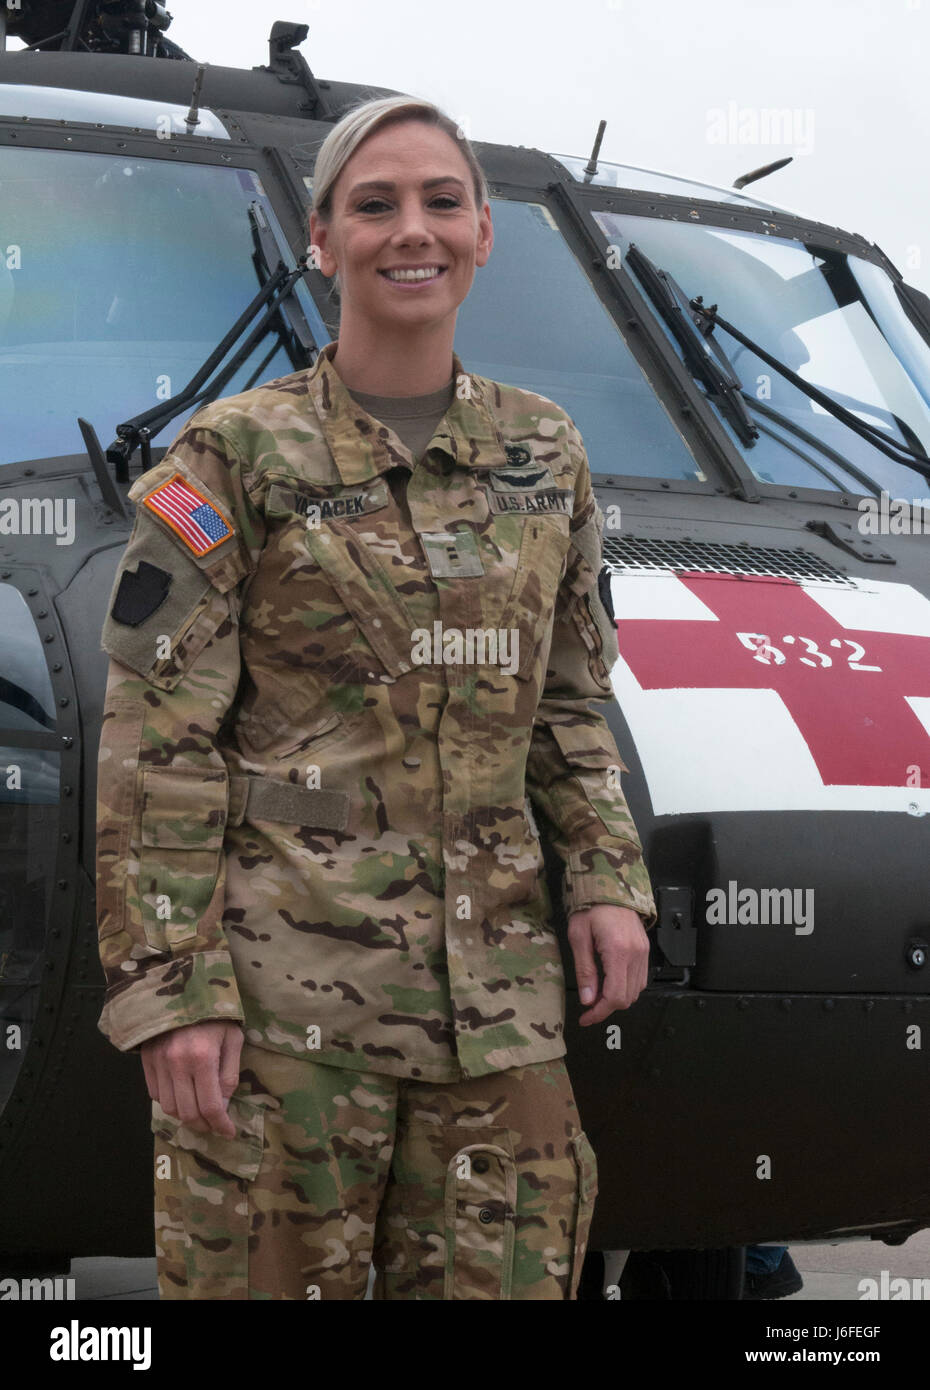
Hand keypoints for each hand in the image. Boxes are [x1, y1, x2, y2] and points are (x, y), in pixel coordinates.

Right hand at [140, 1020, 243, 1136]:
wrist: (182, 989)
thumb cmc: (214, 1015)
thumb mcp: (232, 1040)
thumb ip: (229, 1075)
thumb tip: (222, 1107)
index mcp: (203, 1058)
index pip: (210, 1106)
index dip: (220, 1125)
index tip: (228, 1132)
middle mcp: (177, 1064)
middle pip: (187, 1113)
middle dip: (204, 1125)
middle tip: (214, 1124)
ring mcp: (158, 1063)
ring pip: (169, 1108)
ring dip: (185, 1117)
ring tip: (199, 1112)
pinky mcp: (146, 1060)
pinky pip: (155, 1094)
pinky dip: (170, 1102)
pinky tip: (182, 1095)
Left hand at [567, 905, 649, 1025]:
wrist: (610, 886)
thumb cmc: (591, 907)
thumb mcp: (578, 937)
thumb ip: (585, 971)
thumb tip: (588, 1000)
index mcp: (618, 951)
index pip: (616, 996)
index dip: (600, 1013)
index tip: (586, 1018)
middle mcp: (636, 954)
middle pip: (627, 998)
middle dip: (607, 1007)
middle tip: (588, 1007)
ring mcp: (643, 952)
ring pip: (636, 991)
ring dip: (617, 998)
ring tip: (598, 995)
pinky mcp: (645, 949)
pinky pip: (640, 979)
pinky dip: (626, 986)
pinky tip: (610, 982)